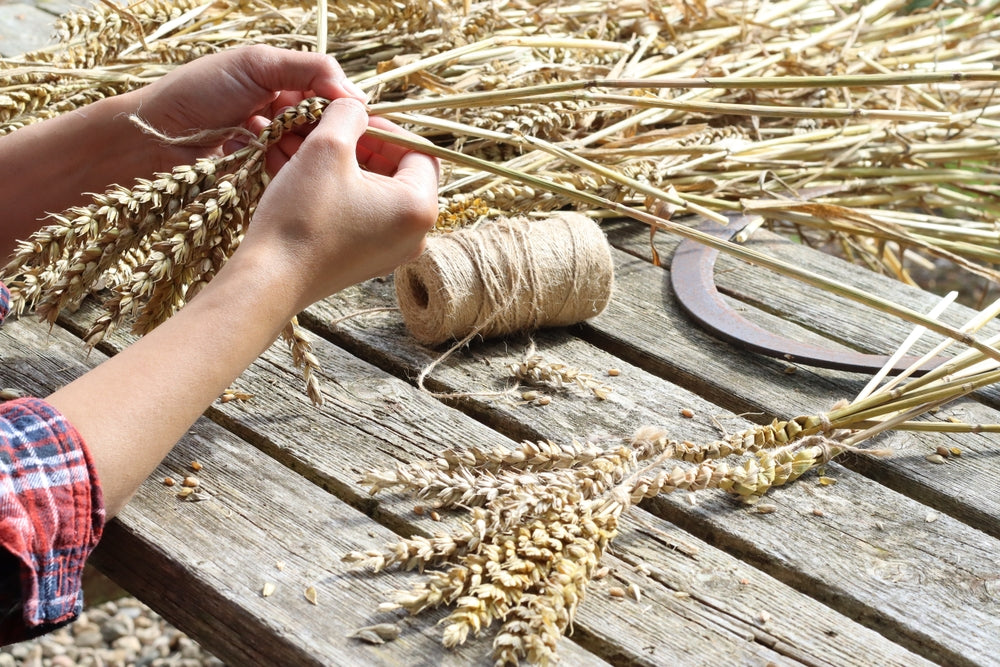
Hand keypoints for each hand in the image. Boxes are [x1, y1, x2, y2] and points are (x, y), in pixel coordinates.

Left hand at [132, 44, 364, 169]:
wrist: (152, 137)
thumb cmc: (198, 91)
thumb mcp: (257, 64)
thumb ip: (310, 69)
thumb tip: (357, 94)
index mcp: (280, 79)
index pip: (329, 93)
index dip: (339, 108)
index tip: (347, 121)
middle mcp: (279, 110)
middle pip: (321, 125)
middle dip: (316, 132)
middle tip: (298, 132)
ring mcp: (270, 143)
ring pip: (307, 152)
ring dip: (297, 151)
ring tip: (274, 146)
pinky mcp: (261, 172)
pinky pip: (288, 172)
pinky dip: (282, 168)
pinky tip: (262, 161)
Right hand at [235, 97, 439, 310]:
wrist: (270, 280)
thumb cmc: (303, 215)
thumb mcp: (327, 147)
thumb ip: (348, 115)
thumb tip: (356, 106)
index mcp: (419, 207)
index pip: (417, 150)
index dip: (383, 127)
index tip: (349, 117)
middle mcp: (414, 235)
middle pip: (396, 171)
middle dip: (358, 144)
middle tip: (326, 129)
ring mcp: (390, 251)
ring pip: (372, 191)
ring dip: (341, 164)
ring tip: (305, 145)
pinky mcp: (364, 261)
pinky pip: (358, 213)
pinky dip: (335, 189)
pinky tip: (300, 171)